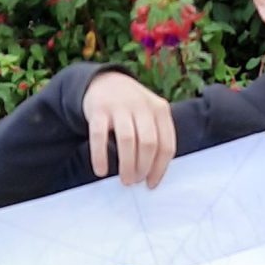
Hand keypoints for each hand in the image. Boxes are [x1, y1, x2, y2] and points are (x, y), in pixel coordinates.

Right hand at [83, 68, 176, 187]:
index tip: (151, 183)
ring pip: (128, 140)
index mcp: (160, 110)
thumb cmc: (132, 107)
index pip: (166, 144)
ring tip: (125, 180)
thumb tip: (154, 174)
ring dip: (127, 165)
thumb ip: (157, 136)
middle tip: (135, 181)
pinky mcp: (98, 109)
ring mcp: (120, 106)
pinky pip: (99, 136)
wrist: (104, 81)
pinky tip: (101, 170)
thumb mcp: (151, 114)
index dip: (160, 168)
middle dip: (144, 168)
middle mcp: (142, 106)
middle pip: (149, 143)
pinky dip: (100, 156)